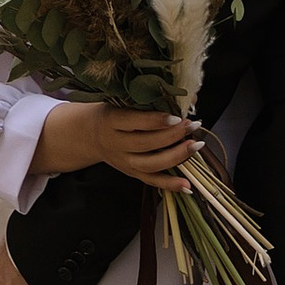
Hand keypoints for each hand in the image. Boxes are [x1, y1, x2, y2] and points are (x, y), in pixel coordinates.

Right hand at [29, 101, 201, 184]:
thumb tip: (189, 98)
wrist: (88, 134)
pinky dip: (170, 185)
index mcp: (111, 120)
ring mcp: (123, 161)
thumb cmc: (112, 111)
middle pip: (146, 143)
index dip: (156, 121)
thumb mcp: (121, 99)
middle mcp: (115, 144)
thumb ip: (150, 99)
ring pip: (151, 164)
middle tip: (192, 125)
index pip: (134, 122)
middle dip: (173, 135)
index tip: (177, 117)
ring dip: (176, 157)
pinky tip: (188, 186)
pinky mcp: (131, 173)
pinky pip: (151, 181)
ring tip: (196, 145)